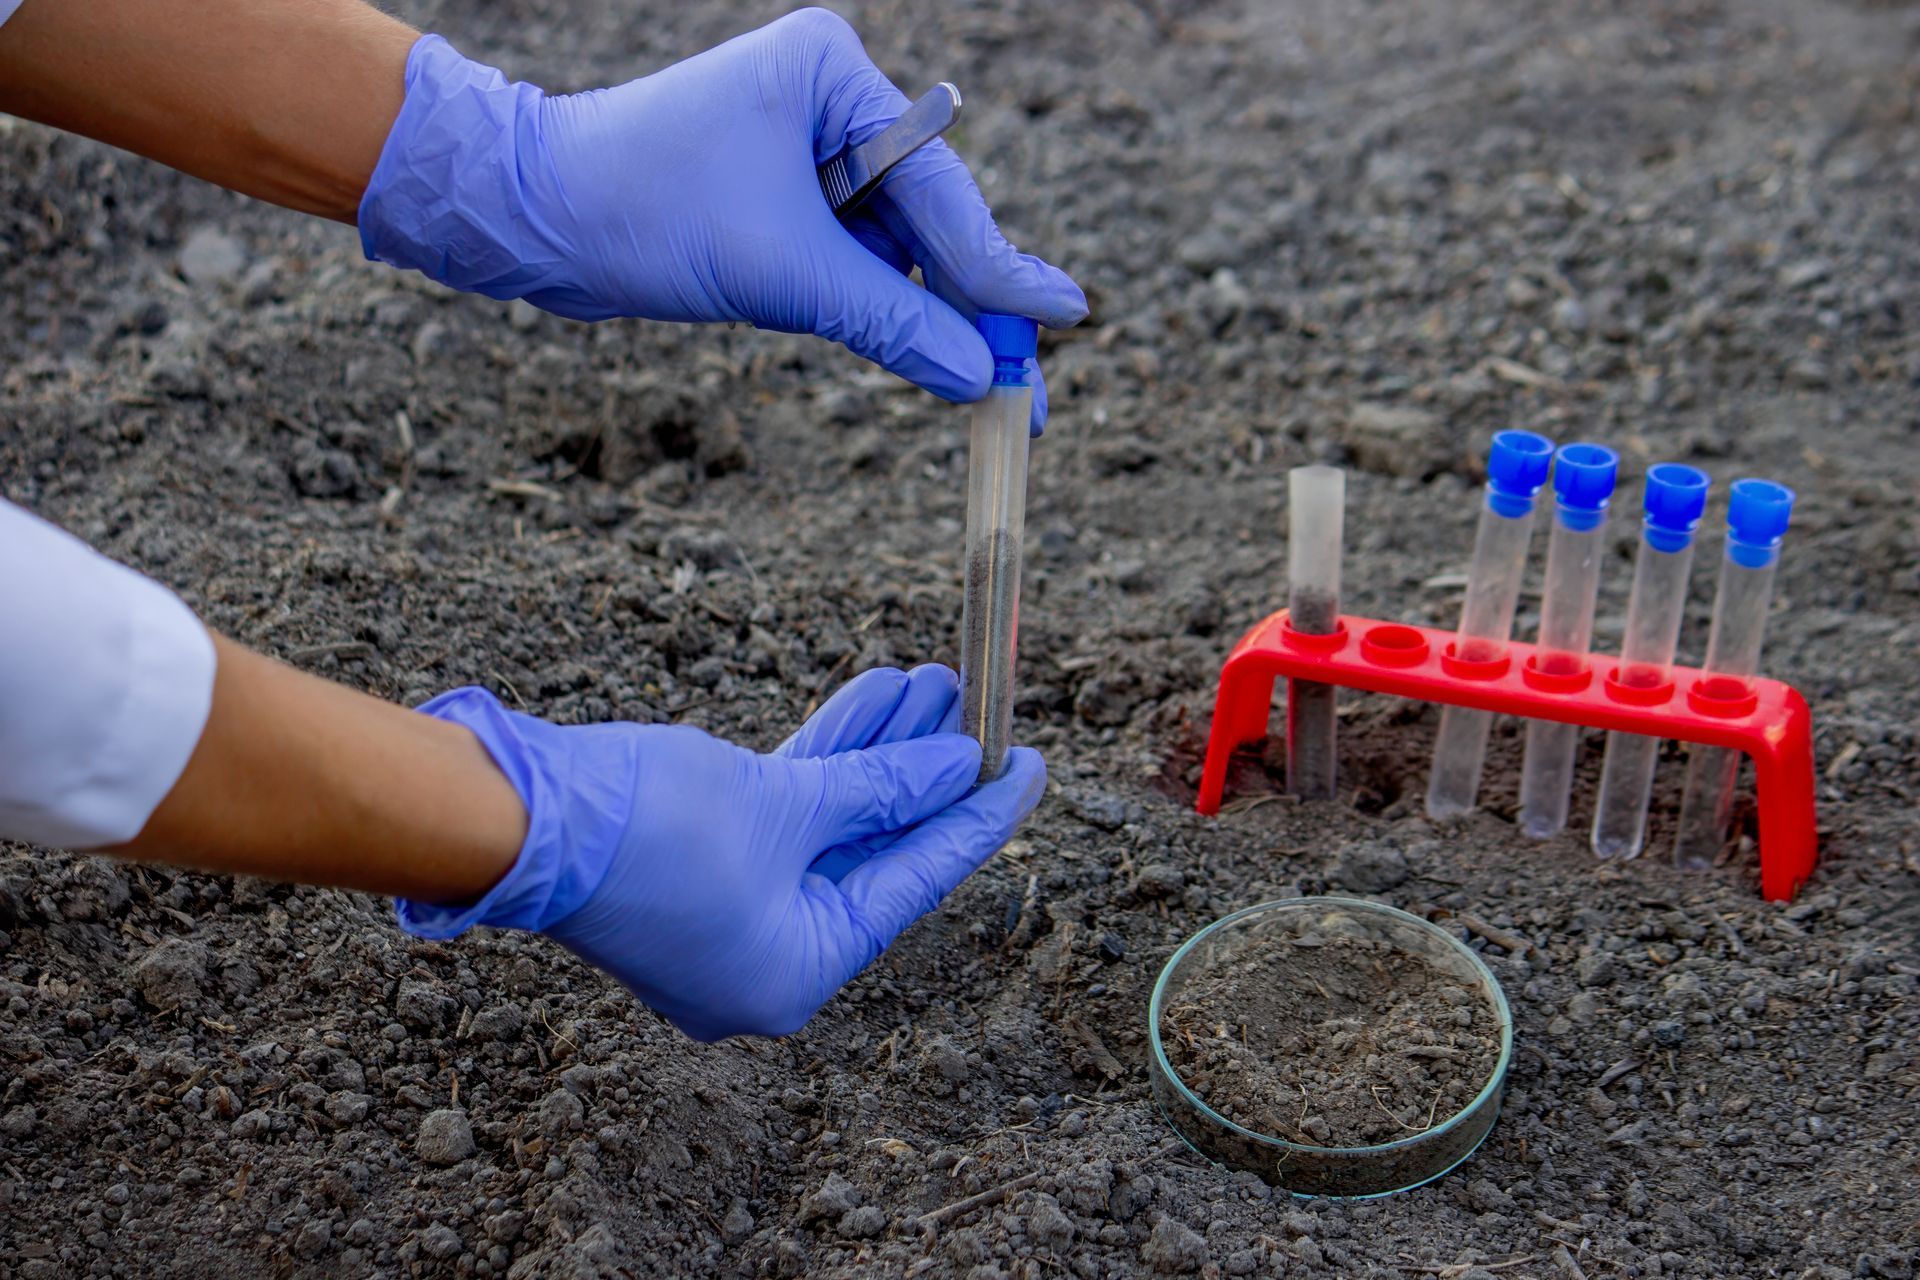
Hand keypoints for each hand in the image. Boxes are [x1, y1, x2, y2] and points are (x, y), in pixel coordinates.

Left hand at [359, 9, 1086, 430]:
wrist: (530, 215)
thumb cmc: (643, 211)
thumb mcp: (782, 272)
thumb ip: (892, 320)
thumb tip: (979, 378)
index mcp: (835, 74)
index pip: (938, 188)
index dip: (1001, 267)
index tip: (1067, 316)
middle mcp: (832, 98)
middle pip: (930, 216)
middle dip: (972, 303)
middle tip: (1026, 386)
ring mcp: (809, 146)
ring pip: (897, 247)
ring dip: (928, 314)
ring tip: (985, 388)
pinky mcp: (784, 193)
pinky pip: (857, 258)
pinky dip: (882, 308)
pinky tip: (922, 355)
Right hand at [397, 676, 1044, 1040]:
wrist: (512, 813)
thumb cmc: (650, 829)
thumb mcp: (789, 804)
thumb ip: (883, 787)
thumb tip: (958, 766)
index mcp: (795, 972)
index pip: (914, 884)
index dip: (979, 818)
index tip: (1032, 766)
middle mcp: (767, 954)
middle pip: (877, 850)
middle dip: (928, 770)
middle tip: (985, 707)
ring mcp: (732, 908)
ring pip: (833, 819)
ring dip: (881, 750)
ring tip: (936, 680)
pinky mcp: (702, 860)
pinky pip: (788, 809)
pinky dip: (827, 758)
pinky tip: (872, 697)